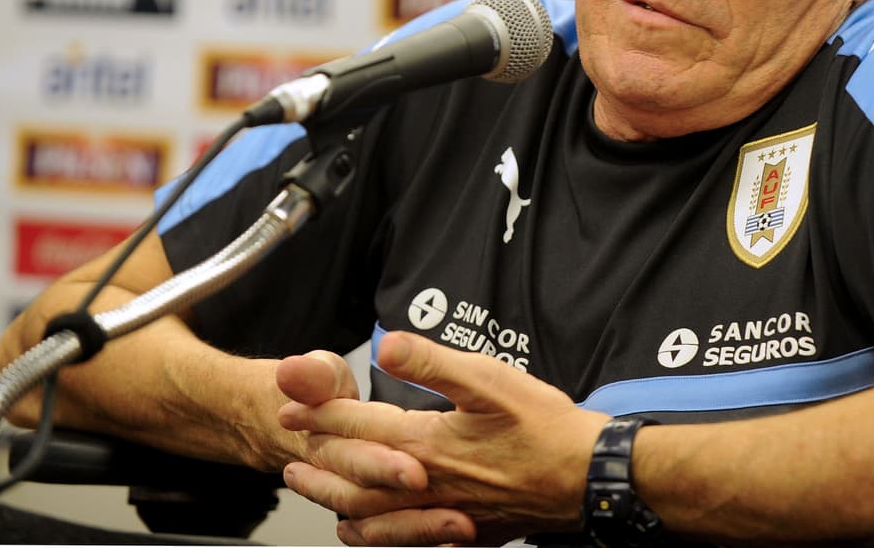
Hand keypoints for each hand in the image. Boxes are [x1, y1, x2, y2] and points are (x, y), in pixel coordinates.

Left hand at [277, 331, 609, 545]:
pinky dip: (374, 535)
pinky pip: (404, 539)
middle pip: (355, 475)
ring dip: (334, 498)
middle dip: (318, 459)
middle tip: (287, 450)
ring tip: (309, 489)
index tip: (292, 406)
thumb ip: (432, 364)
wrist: (586, 477)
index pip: (360, 427)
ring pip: (372, 513)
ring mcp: (444, 513)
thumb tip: (386, 345)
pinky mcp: (465, 530)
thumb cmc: (545, 427)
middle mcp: (427, 484)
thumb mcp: (489, 380)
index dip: (322, 415)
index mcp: (429, 443)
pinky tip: (365, 530)